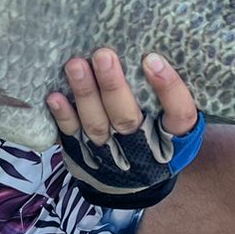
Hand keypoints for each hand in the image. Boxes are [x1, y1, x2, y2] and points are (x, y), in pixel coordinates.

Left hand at [46, 48, 205, 206]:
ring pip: (97, 125)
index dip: (169, 88)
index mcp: (174, 136)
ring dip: (85, 94)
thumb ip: (169, 94)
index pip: (179, 114)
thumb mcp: (175, 120)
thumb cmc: (158, 133)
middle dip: (113, 86)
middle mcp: (143, 148)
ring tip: (76, 65)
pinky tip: (55, 96)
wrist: (134, 182)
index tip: (152, 59)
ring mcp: (111, 154)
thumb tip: (152, 51)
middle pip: (128, 118)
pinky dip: (64, 116)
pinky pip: (72, 135)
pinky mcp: (84, 154)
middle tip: (103, 55)